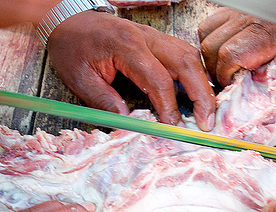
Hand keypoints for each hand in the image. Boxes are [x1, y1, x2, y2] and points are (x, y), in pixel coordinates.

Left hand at [48, 11, 215, 130]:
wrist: (68, 20)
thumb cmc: (73, 47)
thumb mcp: (80, 79)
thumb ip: (105, 102)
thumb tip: (130, 124)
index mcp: (127, 46)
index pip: (159, 80)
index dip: (169, 107)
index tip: (173, 127)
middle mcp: (147, 38)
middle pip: (187, 63)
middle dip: (202, 95)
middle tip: (206, 121)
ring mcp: (154, 36)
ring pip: (190, 56)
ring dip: (202, 83)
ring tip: (206, 109)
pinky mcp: (156, 40)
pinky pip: (183, 53)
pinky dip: (194, 73)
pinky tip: (195, 90)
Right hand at [198, 8, 275, 88]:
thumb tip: (270, 89)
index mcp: (268, 33)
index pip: (228, 58)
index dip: (227, 79)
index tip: (238, 88)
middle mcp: (250, 18)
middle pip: (212, 48)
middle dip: (218, 70)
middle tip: (234, 81)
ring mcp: (243, 10)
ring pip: (208, 34)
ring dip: (214, 55)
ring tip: (232, 67)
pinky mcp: (242, 7)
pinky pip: (214, 23)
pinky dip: (215, 39)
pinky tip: (230, 49)